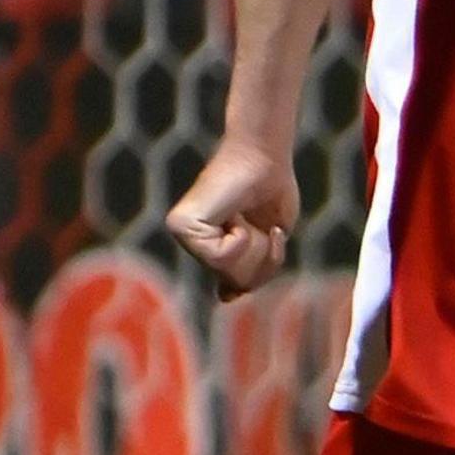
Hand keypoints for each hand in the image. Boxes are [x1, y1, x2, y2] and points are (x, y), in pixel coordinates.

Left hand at [167, 143, 296, 298]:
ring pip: (230, 273)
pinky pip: (221, 258)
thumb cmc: (272, 191)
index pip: (240, 285)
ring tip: (253, 220)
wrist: (266, 157)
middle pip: (237, 283)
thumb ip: (249, 270)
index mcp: (210, 246)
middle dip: (264, 260)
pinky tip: (237, 218)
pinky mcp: (181, 226)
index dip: (266, 266)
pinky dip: (241, 240)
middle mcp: (191, 241)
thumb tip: (226, 297)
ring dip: (257, 249)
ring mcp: (182, 234)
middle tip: (266, 227)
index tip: (269, 232)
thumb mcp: (268, 242)